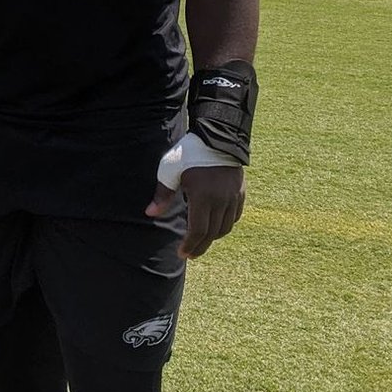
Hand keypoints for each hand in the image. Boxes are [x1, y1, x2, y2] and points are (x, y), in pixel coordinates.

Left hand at [146, 132, 245, 258]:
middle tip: (190, 254)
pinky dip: (225, 225)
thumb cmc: (189, 152)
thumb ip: (163, 194)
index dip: (190, 245)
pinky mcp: (240, 192)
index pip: (198, 230)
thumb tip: (150, 214)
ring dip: (213, 237)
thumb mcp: (170, 170)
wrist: (217, 136)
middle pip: (212, 233)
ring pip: (225, 227)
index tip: (182, 254)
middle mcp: (221, 200)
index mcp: (203, 196)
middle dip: (200, 246)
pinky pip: (235, 216)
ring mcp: (233, 197)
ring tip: (200, 241)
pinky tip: (216, 226)